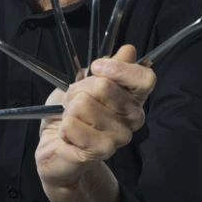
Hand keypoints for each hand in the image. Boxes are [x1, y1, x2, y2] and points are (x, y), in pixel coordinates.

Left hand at [35, 45, 155, 190]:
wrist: (57, 147)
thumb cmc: (73, 113)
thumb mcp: (86, 82)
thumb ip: (108, 67)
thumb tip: (128, 51)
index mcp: (133, 97)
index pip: (145, 78)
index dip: (120, 69)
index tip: (96, 67)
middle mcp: (133, 117)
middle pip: (105, 86)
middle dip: (79, 89)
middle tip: (74, 101)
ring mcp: (120, 136)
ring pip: (85, 104)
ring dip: (69, 110)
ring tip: (72, 119)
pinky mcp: (102, 151)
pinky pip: (74, 125)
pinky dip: (65, 127)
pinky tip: (68, 135)